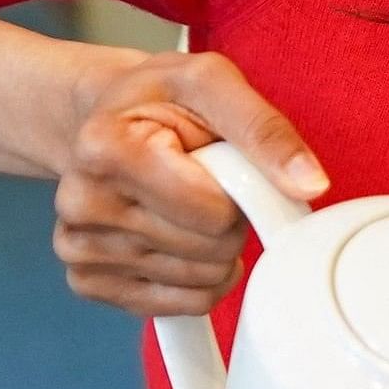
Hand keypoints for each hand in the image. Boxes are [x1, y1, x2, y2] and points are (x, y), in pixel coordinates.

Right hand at [50, 51, 325, 317]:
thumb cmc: (161, 100)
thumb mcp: (212, 83)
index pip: (211, 211)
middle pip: (209, 249)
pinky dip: (201, 278)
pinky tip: (181, 238)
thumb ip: (264, 130)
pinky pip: (183, 305)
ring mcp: (78, 248)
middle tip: (206, 183)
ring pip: (201, 281)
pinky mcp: (88, 282)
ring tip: (189, 204)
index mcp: (104, 148)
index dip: (238, 190)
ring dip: (216, 248)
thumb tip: (309, 184)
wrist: (108, 119)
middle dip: (229, 219)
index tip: (220, 162)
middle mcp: (80, 203)